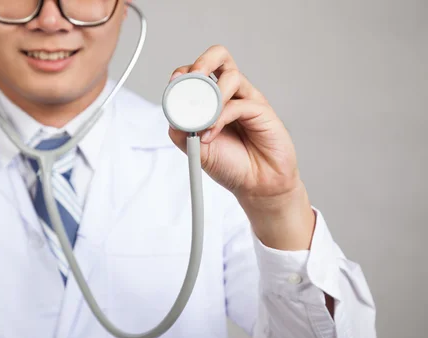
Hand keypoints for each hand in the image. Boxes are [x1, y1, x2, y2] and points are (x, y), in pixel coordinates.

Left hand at [168, 45, 315, 250]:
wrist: (256, 186)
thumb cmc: (230, 164)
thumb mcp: (194, 149)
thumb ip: (180, 130)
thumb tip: (171, 111)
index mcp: (211, 99)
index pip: (196, 72)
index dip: (183, 74)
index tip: (173, 85)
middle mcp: (230, 94)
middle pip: (219, 56)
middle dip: (201, 63)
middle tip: (191, 80)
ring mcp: (247, 99)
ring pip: (230, 75)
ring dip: (211, 97)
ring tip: (202, 123)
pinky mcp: (262, 109)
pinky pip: (238, 103)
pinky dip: (219, 118)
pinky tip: (210, 135)